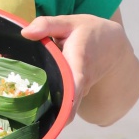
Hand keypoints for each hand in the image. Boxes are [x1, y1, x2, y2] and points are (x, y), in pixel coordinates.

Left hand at [22, 12, 138, 125]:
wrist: (114, 46)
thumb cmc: (89, 32)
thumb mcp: (69, 23)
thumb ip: (47, 25)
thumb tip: (25, 33)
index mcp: (78, 63)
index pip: (74, 88)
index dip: (63, 104)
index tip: (48, 114)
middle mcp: (82, 83)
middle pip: (65, 107)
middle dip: (46, 113)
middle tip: (23, 115)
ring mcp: (81, 92)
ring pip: (64, 107)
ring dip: (47, 108)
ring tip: (25, 106)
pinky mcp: (78, 96)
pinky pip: (65, 105)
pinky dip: (52, 105)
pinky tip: (34, 100)